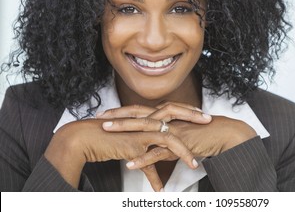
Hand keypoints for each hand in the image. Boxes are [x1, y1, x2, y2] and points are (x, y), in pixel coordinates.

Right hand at [44, 103, 206, 190]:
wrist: (84, 138)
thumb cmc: (105, 136)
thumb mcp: (129, 140)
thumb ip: (144, 149)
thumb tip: (153, 164)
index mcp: (145, 116)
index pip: (170, 107)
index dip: (186, 109)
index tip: (200, 112)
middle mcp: (144, 121)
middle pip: (173, 114)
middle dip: (193, 117)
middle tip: (208, 119)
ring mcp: (139, 133)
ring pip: (168, 139)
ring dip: (183, 152)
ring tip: (195, 163)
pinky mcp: (132, 146)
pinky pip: (149, 164)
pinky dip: (155, 178)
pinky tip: (160, 190)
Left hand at [103, 102, 256, 169]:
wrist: (224, 134)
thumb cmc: (205, 132)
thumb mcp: (182, 131)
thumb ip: (168, 135)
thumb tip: (157, 142)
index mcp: (168, 115)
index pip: (141, 109)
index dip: (123, 110)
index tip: (107, 112)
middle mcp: (168, 118)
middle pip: (139, 113)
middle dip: (118, 115)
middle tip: (99, 117)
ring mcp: (173, 129)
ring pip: (145, 128)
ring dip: (124, 129)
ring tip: (106, 131)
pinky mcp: (180, 143)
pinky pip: (159, 151)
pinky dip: (144, 158)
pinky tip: (130, 164)